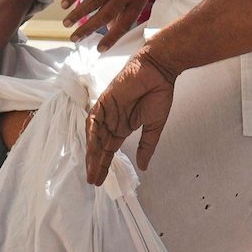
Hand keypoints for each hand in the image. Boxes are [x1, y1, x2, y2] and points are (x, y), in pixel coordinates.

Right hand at [61, 0, 159, 48]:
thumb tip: (112, 25)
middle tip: (75, 39)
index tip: (99, 49)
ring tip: (67, 23)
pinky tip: (65, 3)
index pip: (124, 23)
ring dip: (77, 14)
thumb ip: (129, 4)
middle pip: (105, 15)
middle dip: (88, 29)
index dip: (111, 38)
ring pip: (93, 1)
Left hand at [86, 52, 176, 184]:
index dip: (105, 165)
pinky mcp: (104, 100)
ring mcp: (107, 111)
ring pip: (94, 135)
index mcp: (123, 127)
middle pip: (100, 146)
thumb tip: (143, 167)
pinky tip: (92, 148)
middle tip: (93, 181)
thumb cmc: (159, 93)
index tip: (101, 181)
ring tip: (92, 170)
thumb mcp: (154, 126)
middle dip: (96, 163)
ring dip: (92, 152)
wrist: (159, 70)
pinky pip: (94, 119)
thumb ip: (147, 146)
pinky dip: (92, 133)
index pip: (110, 150)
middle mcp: (112, 121)